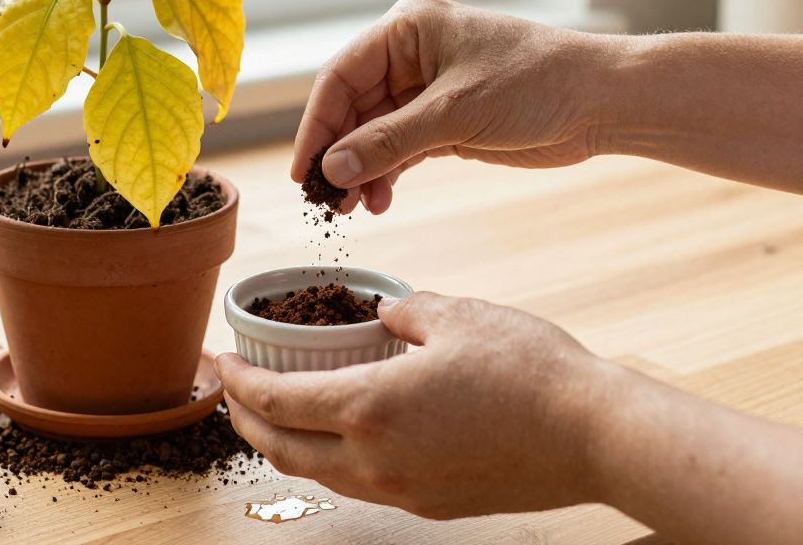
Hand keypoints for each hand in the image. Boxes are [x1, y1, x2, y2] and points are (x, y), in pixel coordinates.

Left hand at [215, 292, 611, 518]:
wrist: (598, 438)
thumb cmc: (531, 371)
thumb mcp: (458, 314)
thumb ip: (405, 311)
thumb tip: (383, 315)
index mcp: (369, 408)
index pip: (275, 401)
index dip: (238, 382)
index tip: (219, 361)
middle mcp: (374, 462)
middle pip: (280, 449)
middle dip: (242, 420)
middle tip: (229, 390)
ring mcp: (401, 491)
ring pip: (315, 474)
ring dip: (282, 443)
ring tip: (271, 413)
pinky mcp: (430, 505)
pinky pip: (357, 486)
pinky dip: (327, 460)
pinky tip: (337, 434)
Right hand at [293, 0, 614, 213]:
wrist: (602, 102)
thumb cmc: (538, 83)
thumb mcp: (455, 112)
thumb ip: (389, 141)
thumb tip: (333, 168)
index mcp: (407, 28)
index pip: (340, 76)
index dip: (316, 125)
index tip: (303, 170)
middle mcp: (410, 54)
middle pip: (351, 107)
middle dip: (339, 153)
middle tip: (327, 198)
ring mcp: (425, 89)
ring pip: (372, 132)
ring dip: (360, 169)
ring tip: (351, 208)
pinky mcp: (444, 120)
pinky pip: (398, 148)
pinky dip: (386, 174)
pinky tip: (377, 200)